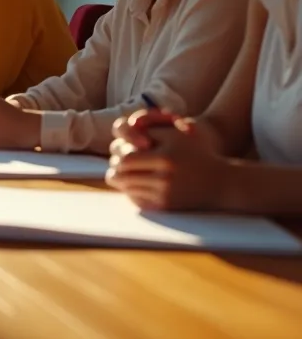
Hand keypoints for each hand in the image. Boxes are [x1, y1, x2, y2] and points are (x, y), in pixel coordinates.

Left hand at [106, 110, 230, 210]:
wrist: (222, 183)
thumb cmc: (197, 152)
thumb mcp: (176, 134)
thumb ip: (148, 130)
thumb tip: (121, 138)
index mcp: (164, 159)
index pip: (125, 160)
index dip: (118, 156)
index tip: (120, 153)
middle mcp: (163, 179)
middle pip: (122, 177)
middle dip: (115, 170)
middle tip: (116, 167)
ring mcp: (164, 196)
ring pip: (126, 189)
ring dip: (122, 182)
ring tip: (124, 175)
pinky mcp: (165, 207)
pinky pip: (137, 201)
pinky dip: (132, 193)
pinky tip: (136, 186)